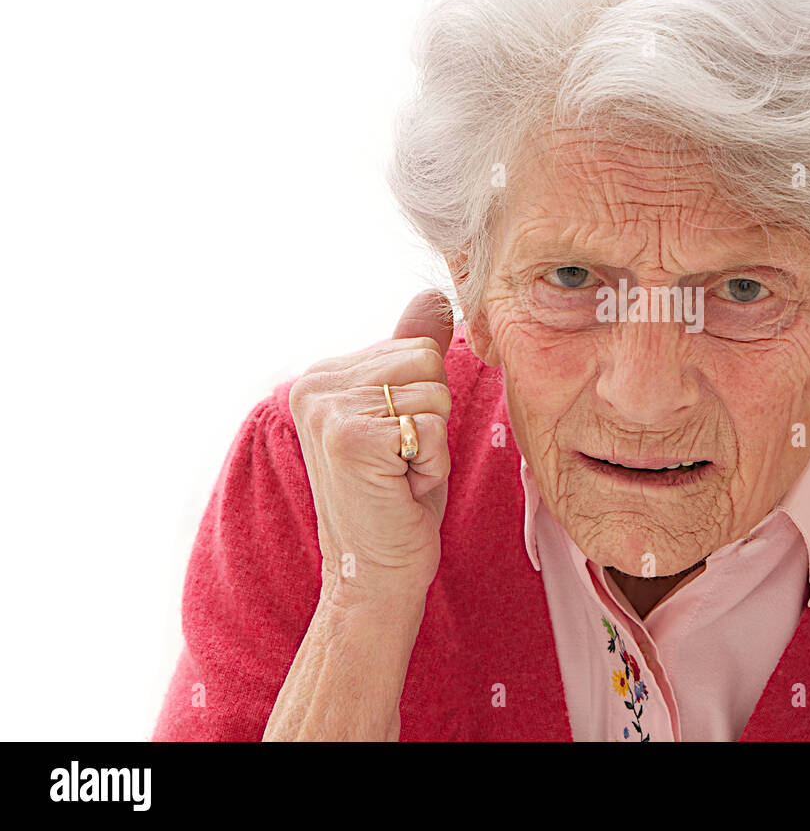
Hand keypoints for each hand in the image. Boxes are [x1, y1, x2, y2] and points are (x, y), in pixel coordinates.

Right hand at [288, 289, 455, 601]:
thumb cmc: (396, 497)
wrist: (375, 573)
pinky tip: (403, 488)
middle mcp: (315, 384)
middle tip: (402, 461)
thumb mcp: (407, 415)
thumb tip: (434, 295)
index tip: (396, 443)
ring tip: (401, 474)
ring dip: (434, 442)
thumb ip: (411, 353)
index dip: (425, 402)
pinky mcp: (351, 439)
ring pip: (434, 390)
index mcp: (324, 374)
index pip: (417, 346)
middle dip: (433, 417)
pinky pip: (432, 425)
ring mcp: (328, 410)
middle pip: (427, 359)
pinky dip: (433, 463)